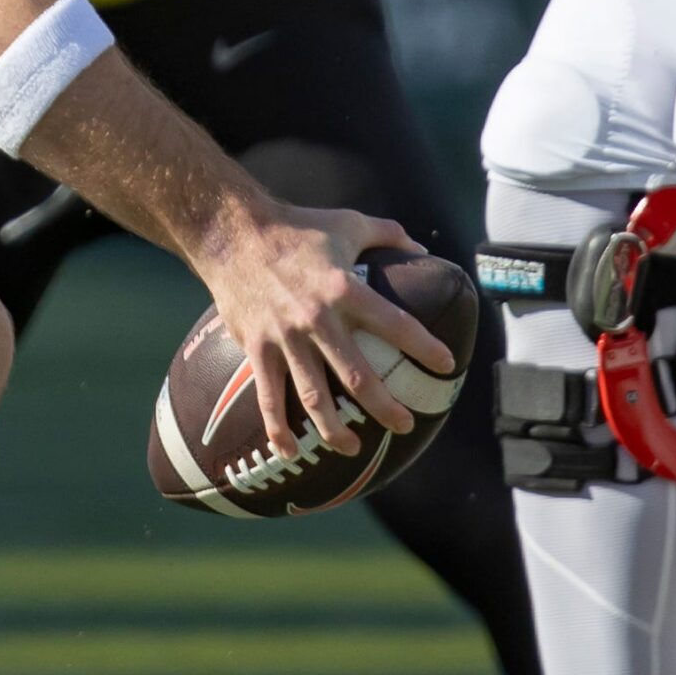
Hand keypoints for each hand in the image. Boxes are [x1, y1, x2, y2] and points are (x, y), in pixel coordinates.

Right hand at [186, 202, 456, 461]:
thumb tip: (422, 248)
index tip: (445, 365)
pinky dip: (277, 427)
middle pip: (356, 375)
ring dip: (333, 428)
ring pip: (312, 394)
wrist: (230, 233)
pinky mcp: (256, 347)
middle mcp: (316, 318)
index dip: (423, 346)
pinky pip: (267, 396)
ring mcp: (283, 337)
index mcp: (344, 287)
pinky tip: (288, 452)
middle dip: (383, 406)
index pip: (395, 323)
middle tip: (404, 424)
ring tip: (351, 448)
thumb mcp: (348, 222)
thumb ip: (388, 234)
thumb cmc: (295, 226)